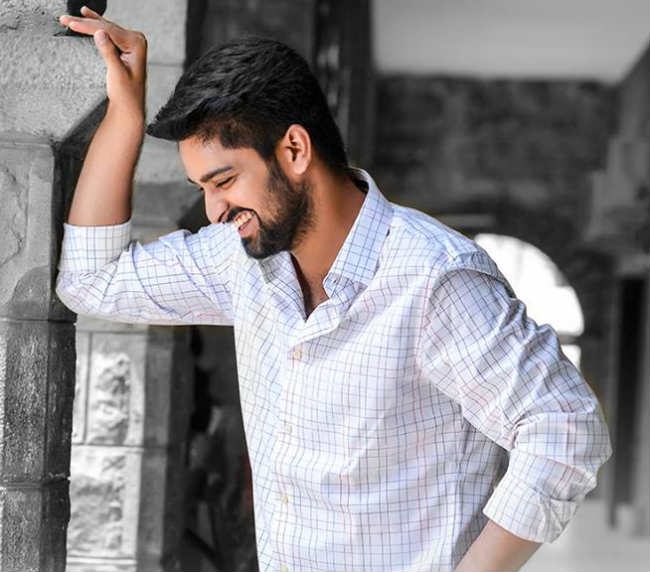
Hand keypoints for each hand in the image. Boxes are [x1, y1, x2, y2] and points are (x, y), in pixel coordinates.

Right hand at [59, 6, 146, 122]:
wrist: (129, 107)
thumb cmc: (127, 95)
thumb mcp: (116, 73)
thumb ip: (109, 52)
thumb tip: (100, 33)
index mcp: (137, 44)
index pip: (108, 30)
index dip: (88, 26)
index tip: (71, 24)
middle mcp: (136, 40)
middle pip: (105, 27)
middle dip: (84, 23)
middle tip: (65, 19)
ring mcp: (131, 42)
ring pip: (104, 28)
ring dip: (86, 22)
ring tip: (70, 18)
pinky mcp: (124, 46)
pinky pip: (107, 32)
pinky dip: (94, 25)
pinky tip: (87, 15)